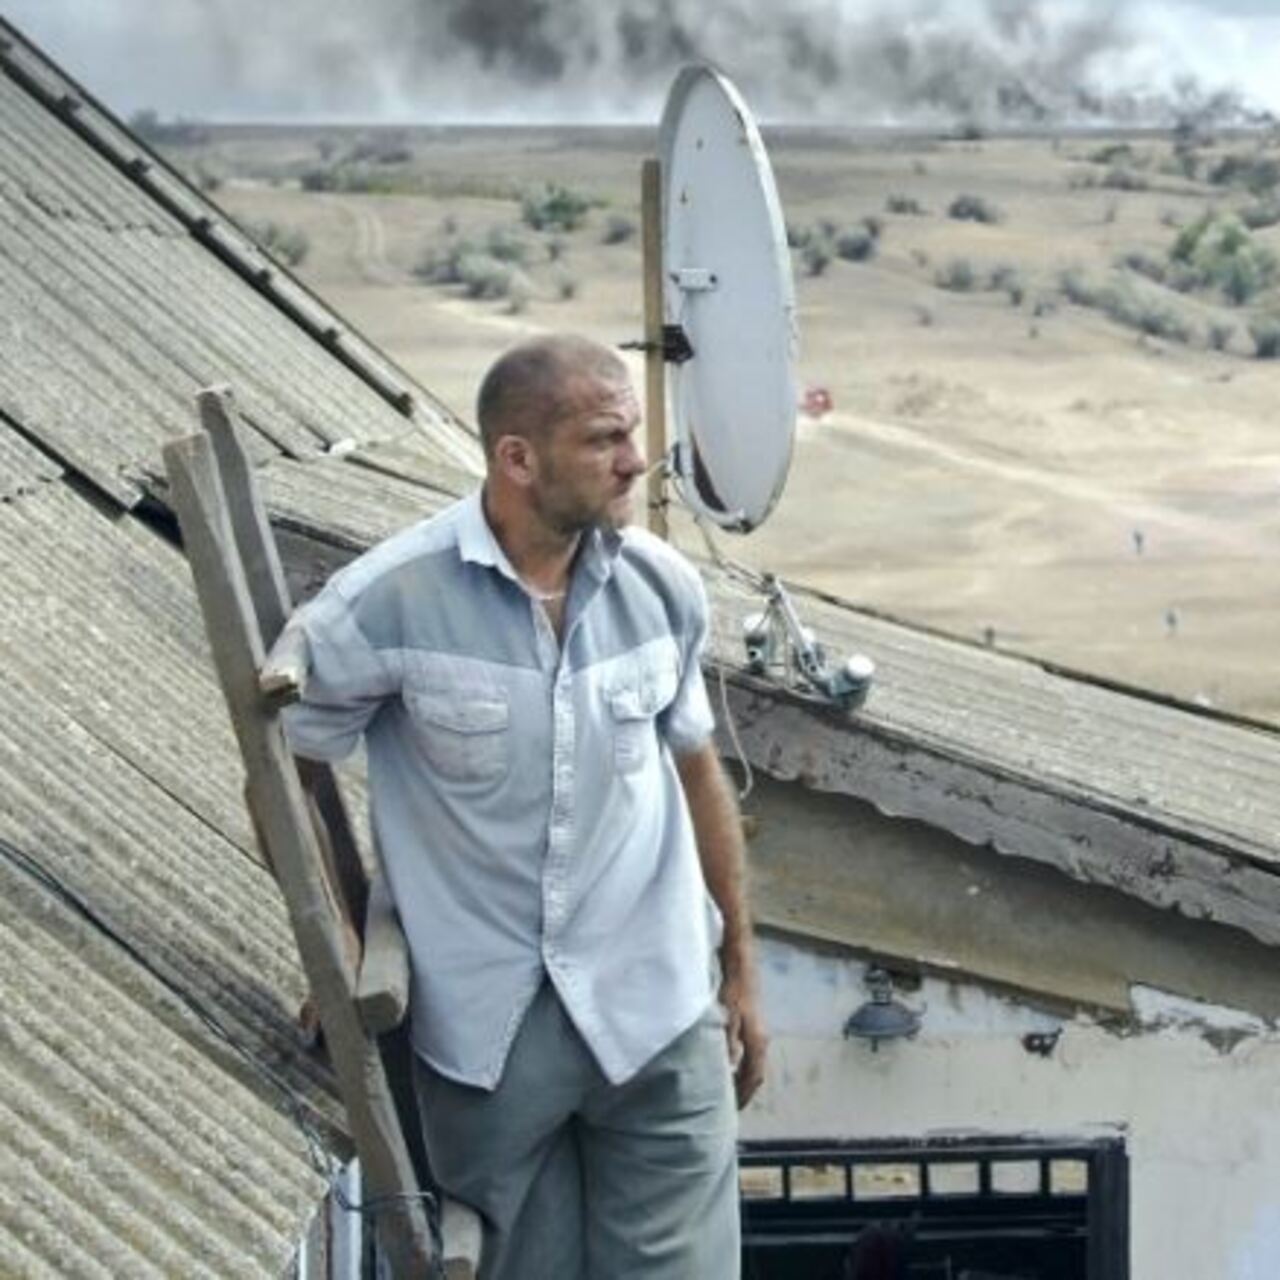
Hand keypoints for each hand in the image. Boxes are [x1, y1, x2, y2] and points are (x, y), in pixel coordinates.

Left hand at [720, 978, 767, 1108]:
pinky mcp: (754, 1028)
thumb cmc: (733, 994)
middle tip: (731, 1107)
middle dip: (746, 1091)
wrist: (742, 971)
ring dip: (745, 1080)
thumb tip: (728, 1069)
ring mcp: (760, 1034)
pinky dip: (744, 1068)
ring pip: (755, 1065)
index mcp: (757, 1043)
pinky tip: (731, 1069)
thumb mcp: (727, 1021)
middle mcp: (762, 1041)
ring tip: (731, 1093)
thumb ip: (728, 1046)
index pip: (753, 1077)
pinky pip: (752, 1056)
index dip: (744, 1094)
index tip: (733, 1110)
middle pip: (757, 1074)